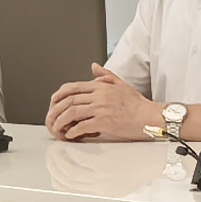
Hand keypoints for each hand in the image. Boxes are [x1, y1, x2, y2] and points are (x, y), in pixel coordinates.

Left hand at [46, 70, 160, 142]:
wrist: (149, 117)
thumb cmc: (137, 104)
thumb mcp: (121, 84)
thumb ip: (106, 75)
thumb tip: (94, 66)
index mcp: (101, 86)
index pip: (72, 87)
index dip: (58, 96)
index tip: (53, 103)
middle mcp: (99, 95)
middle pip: (69, 100)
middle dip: (56, 110)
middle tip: (51, 118)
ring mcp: (101, 108)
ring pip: (72, 112)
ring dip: (61, 121)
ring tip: (57, 128)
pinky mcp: (104, 122)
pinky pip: (82, 126)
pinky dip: (73, 131)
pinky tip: (70, 135)